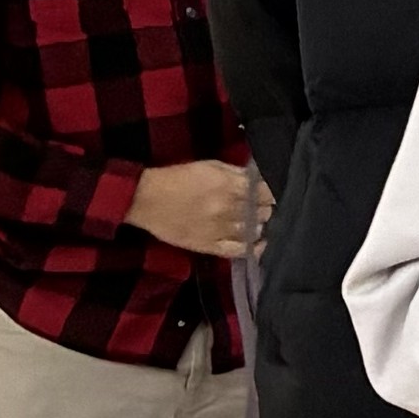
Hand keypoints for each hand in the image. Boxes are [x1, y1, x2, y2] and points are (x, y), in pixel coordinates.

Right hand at [131, 160, 268, 258]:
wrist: (146, 199)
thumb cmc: (178, 178)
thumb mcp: (210, 166)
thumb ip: (236, 173)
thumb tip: (259, 179)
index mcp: (228, 186)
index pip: (266, 193)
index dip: (271, 193)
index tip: (270, 193)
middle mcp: (227, 209)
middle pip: (263, 213)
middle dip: (266, 208)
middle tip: (263, 207)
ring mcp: (219, 230)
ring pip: (254, 231)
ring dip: (260, 225)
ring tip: (257, 222)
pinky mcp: (209, 246)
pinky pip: (238, 251)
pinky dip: (252, 248)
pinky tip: (258, 243)